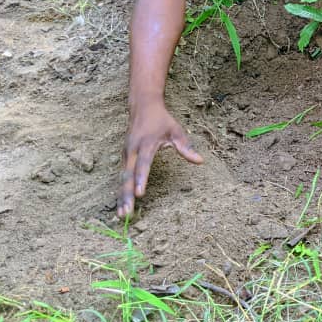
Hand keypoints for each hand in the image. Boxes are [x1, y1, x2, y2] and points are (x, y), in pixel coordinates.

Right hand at [117, 101, 202, 217]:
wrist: (142, 107)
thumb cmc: (161, 120)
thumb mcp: (176, 130)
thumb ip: (185, 146)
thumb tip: (200, 161)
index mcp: (145, 144)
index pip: (142, 164)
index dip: (140, 179)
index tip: (139, 194)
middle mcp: (131, 151)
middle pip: (127, 176)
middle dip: (126, 196)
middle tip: (126, 214)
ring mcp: (125, 155)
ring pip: (121, 179)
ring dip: (121, 197)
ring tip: (121, 215)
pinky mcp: (123, 158)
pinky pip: (121, 177)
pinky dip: (121, 191)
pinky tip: (122, 204)